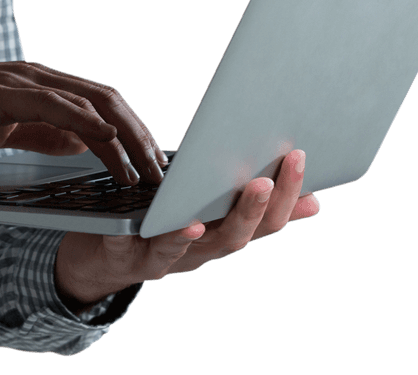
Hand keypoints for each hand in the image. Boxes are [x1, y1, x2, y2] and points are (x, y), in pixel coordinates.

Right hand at [0, 61, 167, 182]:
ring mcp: (19, 81)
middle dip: (140, 134)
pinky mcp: (3, 93)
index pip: (97, 103)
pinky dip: (88, 124)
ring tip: (146, 167)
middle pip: (105, 99)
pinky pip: (56, 106)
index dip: (130, 130)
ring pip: (90, 102)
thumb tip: (77, 141)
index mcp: (35, 84)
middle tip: (162, 168)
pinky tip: (108, 145)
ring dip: (125, 135)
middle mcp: (34, 76)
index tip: (151, 160)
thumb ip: (38, 130)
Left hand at [54, 150, 320, 309]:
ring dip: (193, 235)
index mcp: (221, 236)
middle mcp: (197, 253)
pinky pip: (127, 247)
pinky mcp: (120, 253)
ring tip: (202, 218)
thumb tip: (314, 200)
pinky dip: (133, 238)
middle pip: (231, 239)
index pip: (264, 223)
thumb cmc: (164, 225)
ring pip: (183, 252)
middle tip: (264, 182)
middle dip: (250, 211)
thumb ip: (251, 208)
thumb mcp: (210, 214)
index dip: (286, 196)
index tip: (300, 158)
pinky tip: (140, 227)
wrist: (103, 258)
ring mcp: (159, 258)